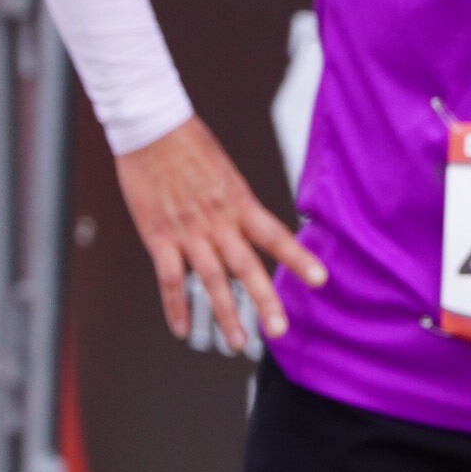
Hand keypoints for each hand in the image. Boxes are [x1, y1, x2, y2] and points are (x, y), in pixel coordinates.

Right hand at [113, 113, 324, 351]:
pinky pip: (168, 278)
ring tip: (240, 343)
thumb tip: (247, 231)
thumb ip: (235, 205)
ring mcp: (188, 231)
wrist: (150, 128)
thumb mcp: (225, 172)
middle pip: (246, 267)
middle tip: (279, 331)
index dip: (298, 258)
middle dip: (265, 300)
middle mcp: (217, 221)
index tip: (320, 280)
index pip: (275, 234)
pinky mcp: (158, 235)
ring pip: (210, 279)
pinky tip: (181, 331)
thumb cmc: (188, 145)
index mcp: (238, 202)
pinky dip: (175, 306)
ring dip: (225, 313)